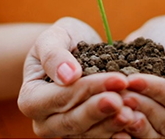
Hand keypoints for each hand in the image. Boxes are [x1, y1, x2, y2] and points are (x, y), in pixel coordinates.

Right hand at [18, 17, 135, 137]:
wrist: (75, 50)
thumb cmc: (63, 40)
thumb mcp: (55, 36)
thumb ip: (54, 54)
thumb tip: (68, 75)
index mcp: (31, 98)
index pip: (61, 98)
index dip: (89, 89)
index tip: (117, 79)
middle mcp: (44, 121)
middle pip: (73, 121)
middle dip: (101, 110)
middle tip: (126, 100)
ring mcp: (64, 131)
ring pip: (88, 134)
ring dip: (111, 124)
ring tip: (134, 111)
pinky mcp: (84, 134)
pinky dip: (115, 133)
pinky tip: (133, 125)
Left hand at [121, 17, 164, 137]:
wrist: (162, 43)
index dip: (157, 92)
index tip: (134, 79)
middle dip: (139, 105)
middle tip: (117, 92)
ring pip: (149, 134)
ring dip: (127, 118)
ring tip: (109, 102)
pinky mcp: (147, 131)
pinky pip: (134, 137)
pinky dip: (119, 129)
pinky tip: (104, 119)